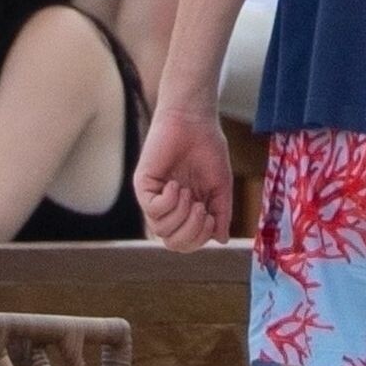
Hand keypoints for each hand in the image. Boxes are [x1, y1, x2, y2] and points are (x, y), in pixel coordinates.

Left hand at [134, 106, 232, 251]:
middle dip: (191, 232)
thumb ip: (221, 214)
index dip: (200, 237)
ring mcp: (155, 197)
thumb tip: (221, 240)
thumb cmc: (208, 149)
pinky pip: (153, 209)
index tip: (211, 216)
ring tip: (188, 191)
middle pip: (173, 243)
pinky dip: (169, 201)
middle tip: (202, 209)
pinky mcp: (143, 185)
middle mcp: (169, 208)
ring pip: (162, 230)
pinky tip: (175, 184)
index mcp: (187, 211)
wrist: (195, 122)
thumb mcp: (221, 187)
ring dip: (181, 214)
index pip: (187, 243)